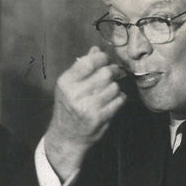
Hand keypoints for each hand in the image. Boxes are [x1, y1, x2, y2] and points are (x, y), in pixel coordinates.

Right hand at [43, 46, 127, 179]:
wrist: (66, 136)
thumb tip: (96, 49)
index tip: (105, 59)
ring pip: (114, 87)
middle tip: (114, 72)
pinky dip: (120, 98)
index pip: (88, 62)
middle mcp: (75, 94)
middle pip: (105, 73)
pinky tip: (113, 100)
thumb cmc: (68, 107)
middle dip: (113, 71)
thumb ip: (82, 68)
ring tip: (110, 90)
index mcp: (65, 82)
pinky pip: (119, 101)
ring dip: (116, 86)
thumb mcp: (68, 86)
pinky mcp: (100, 118)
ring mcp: (88, 107)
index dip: (102, 58)